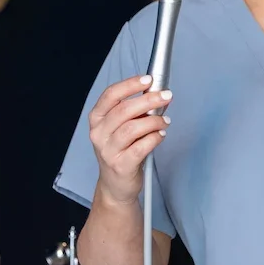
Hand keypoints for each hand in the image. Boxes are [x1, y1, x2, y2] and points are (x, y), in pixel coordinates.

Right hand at [88, 74, 171, 205]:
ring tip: (165, 121)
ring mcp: (108, 151)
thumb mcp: (122, 127)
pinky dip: (154, 138)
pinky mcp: (121, 165)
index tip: (149, 80)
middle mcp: (99, 133)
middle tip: (166, 96)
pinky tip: (161, 135)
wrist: (116, 184)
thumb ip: (137, 111)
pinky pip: (140, 147)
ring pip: (132, 128)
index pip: (111, 95)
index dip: (130, 84)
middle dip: (149, 100)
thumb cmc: (122, 150)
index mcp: (97, 119)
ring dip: (154, 121)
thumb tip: (158, 94)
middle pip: (124, 110)